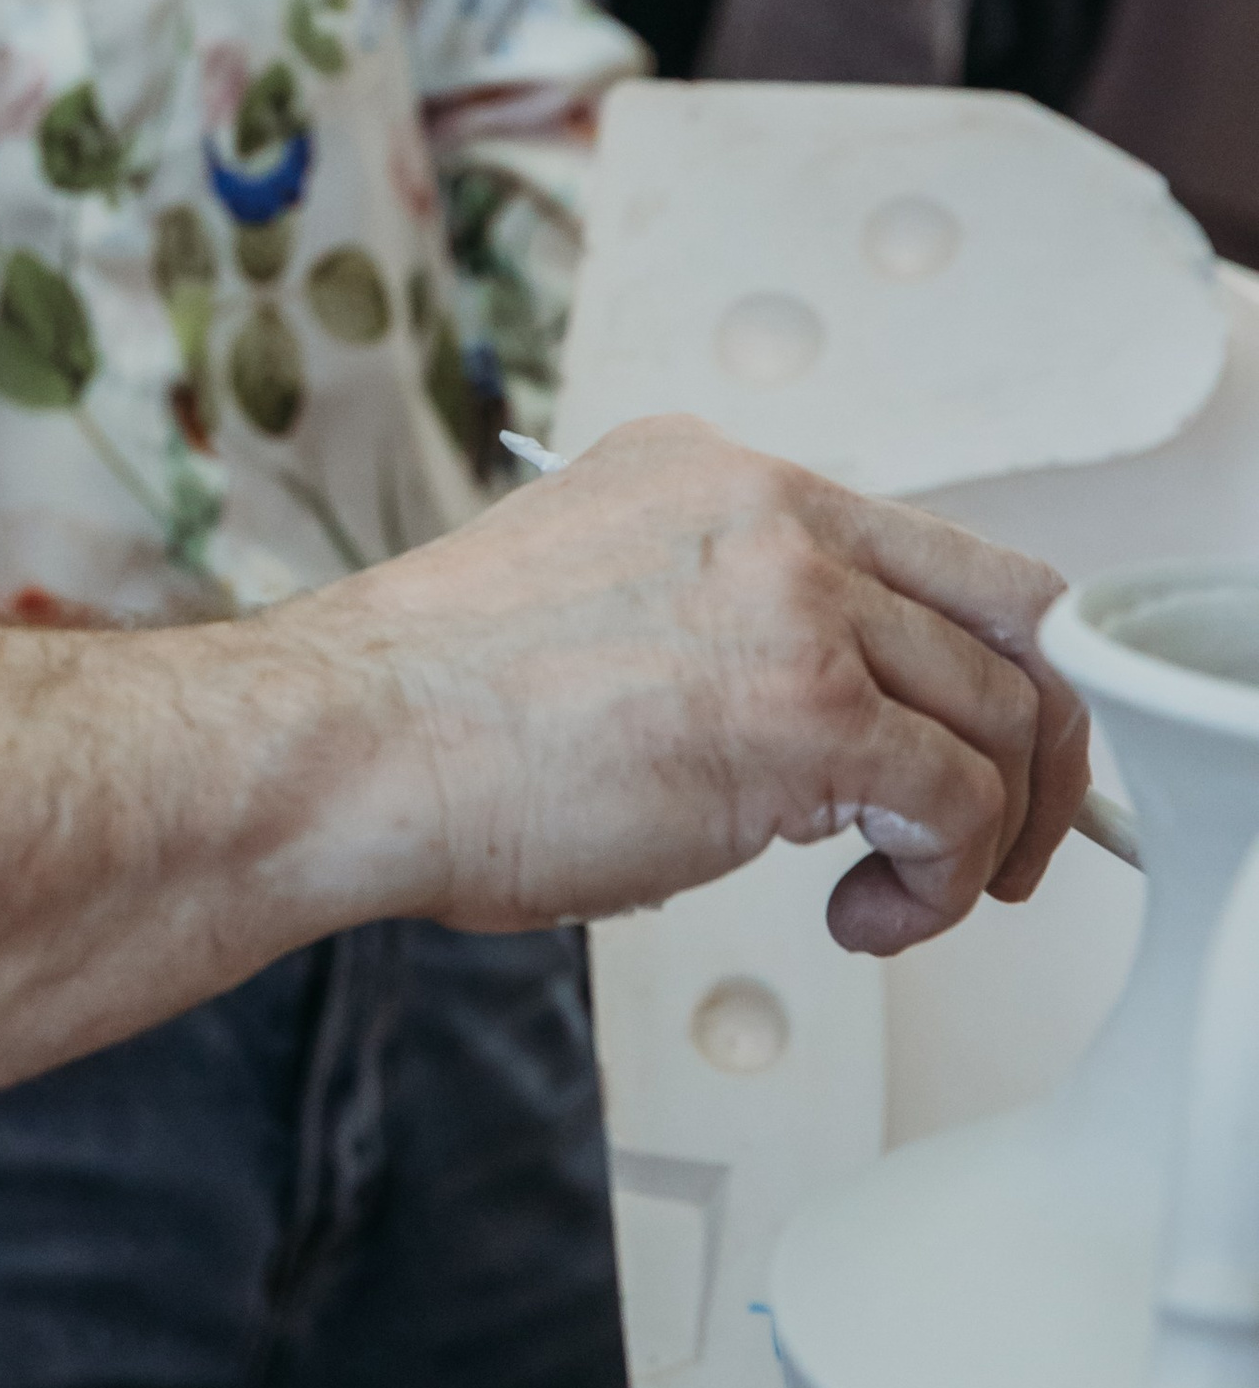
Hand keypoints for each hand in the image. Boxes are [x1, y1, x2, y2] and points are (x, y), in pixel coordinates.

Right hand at [345, 415, 1085, 953]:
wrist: (348, 746)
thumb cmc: (428, 713)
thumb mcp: (592, 598)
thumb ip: (710, 618)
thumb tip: (813, 726)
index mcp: (714, 471)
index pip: (923, 549)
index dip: (972, 665)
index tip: (967, 742)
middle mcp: (773, 510)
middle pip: (1008, 611)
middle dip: (1038, 741)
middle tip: (1011, 832)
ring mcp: (798, 602)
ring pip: (1003, 712)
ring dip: (982, 834)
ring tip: (898, 893)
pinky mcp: (810, 712)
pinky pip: (957, 804)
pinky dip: (942, 885)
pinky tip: (866, 916)